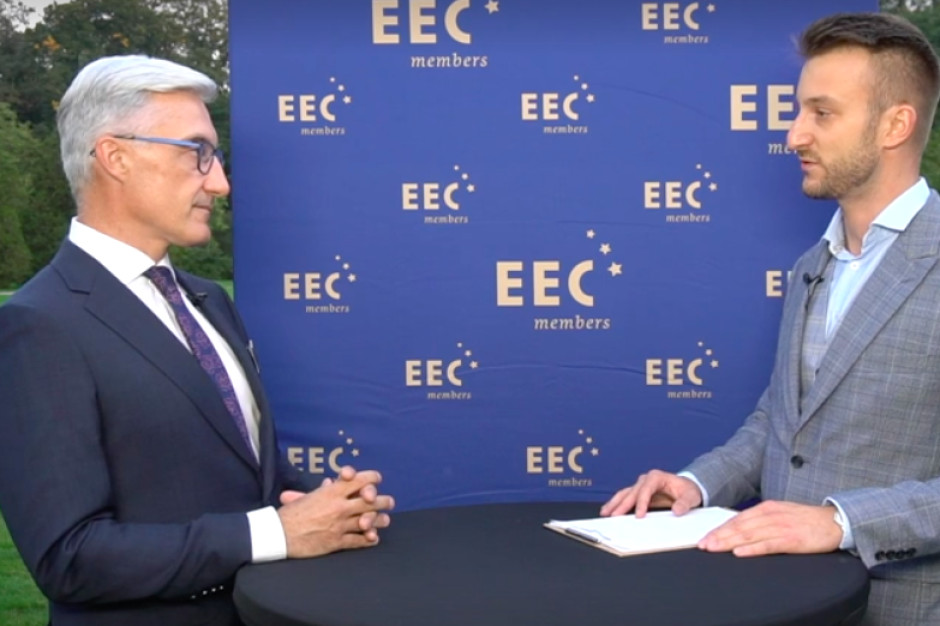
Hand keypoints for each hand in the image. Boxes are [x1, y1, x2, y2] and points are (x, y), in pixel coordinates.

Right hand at [278, 468, 393, 557]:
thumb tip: (332, 483)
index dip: (371, 478)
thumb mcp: (308, 496)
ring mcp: (339, 525)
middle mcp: (339, 507)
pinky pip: (358, 541)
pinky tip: (373, 538)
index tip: (376, 479)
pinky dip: (368, 539)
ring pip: (368, 521)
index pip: (359, 480)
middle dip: (383, 500)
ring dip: (379, 520)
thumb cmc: (290, 514)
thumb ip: (324, 490)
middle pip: (370, 501)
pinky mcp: (337, 542)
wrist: (279, 534)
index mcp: (331, 492)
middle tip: (389, 502)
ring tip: (385, 520)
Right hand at [600, 469, 702, 517]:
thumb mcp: (691, 496)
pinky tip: (609, 511)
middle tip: (614, 516)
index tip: (639, 515)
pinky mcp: (639, 494)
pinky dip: (617, 504)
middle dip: (622, 504)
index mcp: (657, 477)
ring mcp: (641, 486)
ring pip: (624, 494)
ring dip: (615, 504)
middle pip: (632, 492)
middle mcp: (646, 480)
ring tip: (605, 513)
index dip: (641, 502)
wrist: (687, 488)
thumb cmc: (688, 491)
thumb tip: (677, 510)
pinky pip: (625, 498)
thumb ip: (685, 503)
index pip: (646, 489)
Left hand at [698, 501, 840, 556]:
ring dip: (729, 542)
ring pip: (749, 535)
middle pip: (739, 527)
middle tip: (703, 545)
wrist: (834, 521)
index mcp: (766, 508)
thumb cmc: (805, 520)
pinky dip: (752, 549)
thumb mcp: (780, 514)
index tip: (705, 537)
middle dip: (718, 536)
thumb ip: (761, 520)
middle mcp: (770, 515)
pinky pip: (768, 544)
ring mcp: (780, 527)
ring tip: (714, 548)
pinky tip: (740, 552)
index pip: (737, 519)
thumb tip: (739, 530)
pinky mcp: (792, 540)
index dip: (719, 529)